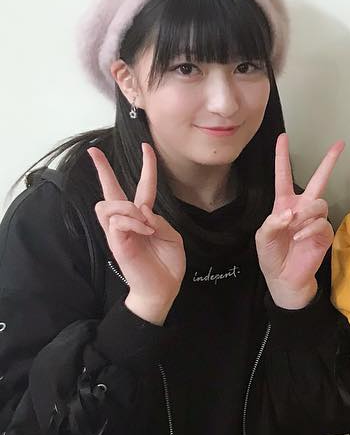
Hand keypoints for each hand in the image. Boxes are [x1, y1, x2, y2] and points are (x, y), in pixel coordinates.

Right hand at [89, 143, 184, 324]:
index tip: (146, 146)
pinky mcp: (115, 242)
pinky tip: (144, 230)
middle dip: (102, 169)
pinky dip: (132, 222)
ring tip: (144, 222)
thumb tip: (141, 210)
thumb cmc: (167, 264)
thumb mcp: (172, 237)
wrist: (163, 288)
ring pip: (109, 204)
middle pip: (109, 190)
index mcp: (144, 217)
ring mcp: (119, 231)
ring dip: (127, 207)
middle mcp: (128, 221)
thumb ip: (159, 220)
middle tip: (93, 151)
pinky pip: (117, 221)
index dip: (146, 167)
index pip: (142, 187)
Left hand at [256, 134, 342, 309]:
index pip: (283, 176)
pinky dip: (308, 230)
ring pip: (319, 203)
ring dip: (306, 213)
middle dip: (329, 161)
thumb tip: (292, 213)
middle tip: (340, 144)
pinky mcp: (325, 233)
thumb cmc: (272, 256)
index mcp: (283, 204)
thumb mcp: (263, 237)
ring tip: (295, 226)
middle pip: (318, 180)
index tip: (283, 137)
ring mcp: (315, 220)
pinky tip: (299, 238)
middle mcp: (302, 208)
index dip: (282, 157)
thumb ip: (273, 222)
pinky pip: (321, 223)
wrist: (285, 279)